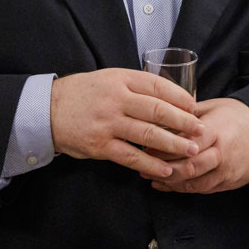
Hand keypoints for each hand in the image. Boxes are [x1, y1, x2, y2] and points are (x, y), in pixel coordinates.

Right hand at [50, 69, 208, 177]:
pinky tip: (166, 169)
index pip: (157, 86)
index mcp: (120, 79)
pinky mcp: (100, 145)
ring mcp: (108, 123)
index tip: (194, 106)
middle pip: (158, 110)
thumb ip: (134, 86)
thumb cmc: (82, 94)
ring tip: (191, 151)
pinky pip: (131, 156)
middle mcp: (115, 100)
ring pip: (148, 135)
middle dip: (184, 122)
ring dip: (173, 144)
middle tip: (201, 130)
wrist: (47, 111)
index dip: (179, 97)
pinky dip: (151, 163)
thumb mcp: (108, 79)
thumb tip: (169, 97)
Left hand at [146, 98, 248, 193]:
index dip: (164, 148)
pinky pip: (202, 189)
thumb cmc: (238, 116)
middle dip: (163, 169)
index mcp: (215, 130)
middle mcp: (221, 153)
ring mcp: (226, 171)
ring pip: (193, 183)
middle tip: (143, 167)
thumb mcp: (213, 107)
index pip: (185, 143)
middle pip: (188, 166)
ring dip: (170, 182)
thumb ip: (188, 113)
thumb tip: (159, 114)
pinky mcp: (229, 183)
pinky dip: (183, 189)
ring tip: (151, 178)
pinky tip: (168, 185)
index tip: (145, 148)